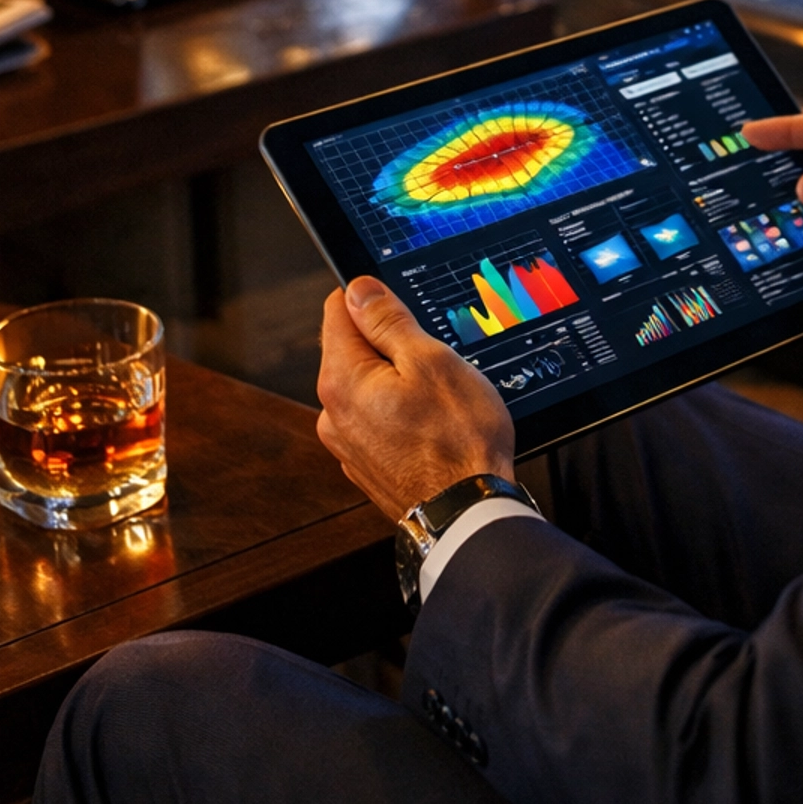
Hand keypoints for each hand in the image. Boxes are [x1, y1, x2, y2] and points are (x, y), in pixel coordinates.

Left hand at [316, 278, 515, 520]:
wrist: (468, 514)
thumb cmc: (458, 441)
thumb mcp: (431, 360)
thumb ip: (388, 320)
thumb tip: (358, 289)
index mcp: (342, 380)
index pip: (337, 309)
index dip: (374, 300)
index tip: (405, 311)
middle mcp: (333, 413)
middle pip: (353, 349)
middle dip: (391, 345)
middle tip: (434, 363)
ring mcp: (347, 443)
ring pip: (369, 386)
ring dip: (398, 382)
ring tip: (439, 401)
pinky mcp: (366, 464)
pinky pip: (378, 419)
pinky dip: (400, 413)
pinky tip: (432, 426)